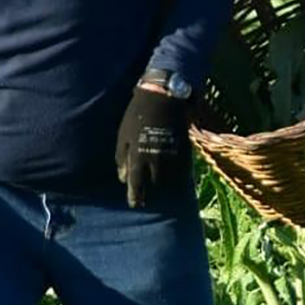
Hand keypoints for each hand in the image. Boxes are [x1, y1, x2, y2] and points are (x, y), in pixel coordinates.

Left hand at [115, 84, 189, 207]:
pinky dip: (177, 177)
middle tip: (147, 200)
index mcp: (139, 156)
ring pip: (170, 180)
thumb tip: (123, 178)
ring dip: (164, 187)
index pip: (137, 184)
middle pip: (155, 186)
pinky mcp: (182, 150)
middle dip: (150, 194)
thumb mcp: (123, 136)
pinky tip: (173, 180)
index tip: (135, 204)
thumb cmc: (136, 116)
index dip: (136, 196)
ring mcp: (171, 156)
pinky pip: (181, 170)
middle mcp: (156, 160)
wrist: (161, 99)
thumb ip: (122, 158)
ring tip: (159, 191)